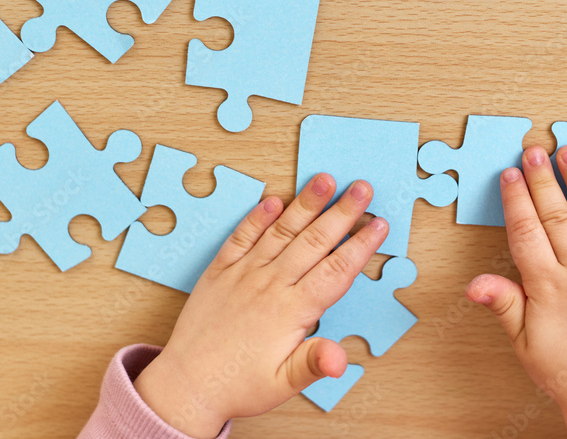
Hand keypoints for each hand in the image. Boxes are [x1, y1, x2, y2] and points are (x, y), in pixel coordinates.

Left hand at [133, 174, 386, 438]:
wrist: (187, 385)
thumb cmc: (239, 386)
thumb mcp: (283, 384)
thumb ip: (314, 364)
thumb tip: (340, 358)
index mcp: (290, 312)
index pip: (335, 271)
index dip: (361, 246)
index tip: (379, 224)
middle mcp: (269, 286)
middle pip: (314, 242)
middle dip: (342, 213)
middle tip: (362, 187)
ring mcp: (243, 275)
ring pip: (281, 232)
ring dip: (305, 204)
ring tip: (324, 179)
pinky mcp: (220, 271)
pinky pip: (241, 238)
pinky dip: (256, 218)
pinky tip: (273, 200)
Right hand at [466, 145, 566, 438]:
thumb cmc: (562, 368)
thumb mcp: (523, 340)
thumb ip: (503, 303)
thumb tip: (473, 284)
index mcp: (549, 288)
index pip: (527, 231)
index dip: (516, 200)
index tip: (509, 174)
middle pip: (558, 216)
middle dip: (543, 180)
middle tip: (534, 150)